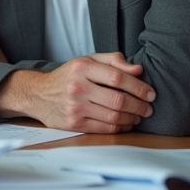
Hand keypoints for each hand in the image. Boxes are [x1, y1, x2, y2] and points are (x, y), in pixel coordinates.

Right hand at [0, 52, 155, 133]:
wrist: (38, 94)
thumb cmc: (68, 76)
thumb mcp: (87, 61)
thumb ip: (113, 61)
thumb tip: (138, 70)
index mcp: (82, 68)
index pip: (118, 77)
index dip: (139, 87)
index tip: (151, 93)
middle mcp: (77, 87)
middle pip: (118, 100)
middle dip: (140, 106)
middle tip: (149, 108)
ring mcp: (75, 107)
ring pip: (114, 116)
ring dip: (133, 118)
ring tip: (139, 115)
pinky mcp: (74, 124)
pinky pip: (105, 128)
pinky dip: (121, 127)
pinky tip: (126, 123)